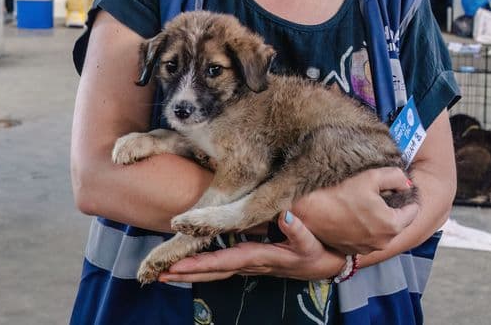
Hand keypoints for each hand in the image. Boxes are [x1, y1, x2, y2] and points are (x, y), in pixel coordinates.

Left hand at [157, 211, 345, 282]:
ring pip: (217, 270)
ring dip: (193, 272)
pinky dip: (207, 266)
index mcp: (260, 257)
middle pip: (214, 271)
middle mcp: (252, 264)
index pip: (225, 261)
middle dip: (188, 274)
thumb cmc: (319, 252)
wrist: (329, 265)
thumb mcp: (312, 242)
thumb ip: (298, 230)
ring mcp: (252, 264)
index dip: (201, 264)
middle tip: (161, 275)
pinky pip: (225, 265)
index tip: (178, 266)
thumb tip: (284, 215)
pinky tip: (194, 265)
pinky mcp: (254, 260)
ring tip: (168, 273)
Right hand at [293, 167, 418, 254]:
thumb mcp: (372, 177)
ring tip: (366, 203)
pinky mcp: (354, 251)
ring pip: (384, 231)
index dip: (407, 197)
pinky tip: (356, 215)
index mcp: (392, 225)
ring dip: (381, 219)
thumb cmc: (340, 193)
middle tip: (380, 193)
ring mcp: (368, 249)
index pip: (413, 211)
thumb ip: (395, 177)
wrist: (311, 211)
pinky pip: (369, 238)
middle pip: (399, 222)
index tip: (397, 187)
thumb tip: (406, 183)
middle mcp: (383, 242)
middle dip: (394, 208)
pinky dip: (368, 228)